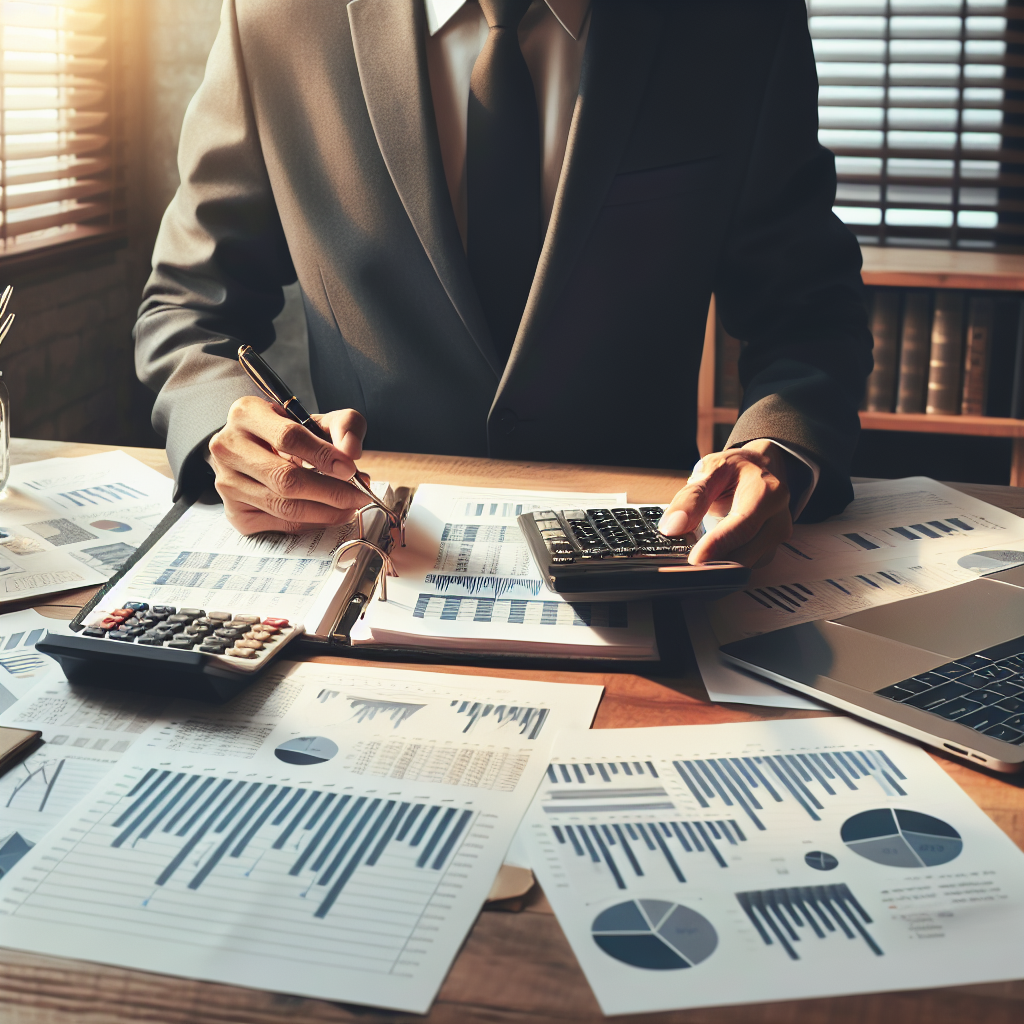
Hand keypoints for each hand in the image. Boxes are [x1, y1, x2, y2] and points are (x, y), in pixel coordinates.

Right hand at [208, 397, 369, 534]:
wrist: (259, 451)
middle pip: (285, 478)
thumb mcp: (319, 419)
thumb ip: (344, 425)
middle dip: (331, 491)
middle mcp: (228, 448)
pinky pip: (279, 524)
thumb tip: (351, 452)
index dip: (324, 456)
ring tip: (349, 505)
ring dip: (326, 511)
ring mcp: (227, 483)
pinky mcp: (235, 512)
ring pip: (283, 506)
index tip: (350, 469)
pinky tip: (328, 514)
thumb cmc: (291, 434)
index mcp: (246, 413)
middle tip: (359, 495)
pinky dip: (311, 522)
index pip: (288, 438)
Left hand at [658, 440, 793, 567]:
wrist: (760, 470)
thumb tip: (672, 527)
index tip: (694, 560)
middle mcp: (778, 519)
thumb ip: (691, 498)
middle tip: (683, 563)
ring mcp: (776, 538)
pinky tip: (710, 555)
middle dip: (713, 562)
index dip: (717, 545)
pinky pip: (744, 566)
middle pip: (745, 553)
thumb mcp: (710, 470)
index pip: (742, 526)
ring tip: (695, 554)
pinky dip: (724, 563)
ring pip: (744, 565)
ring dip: (717, 564)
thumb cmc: (736, 470)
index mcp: (767, 493)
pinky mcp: (769, 551)